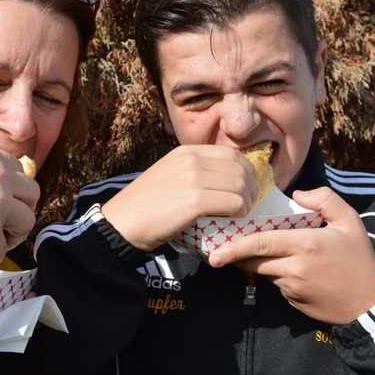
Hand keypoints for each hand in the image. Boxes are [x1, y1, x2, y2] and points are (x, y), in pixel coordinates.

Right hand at [102, 145, 257, 251]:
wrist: (122, 222)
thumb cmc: (145, 205)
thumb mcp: (170, 176)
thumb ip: (195, 172)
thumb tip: (227, 181)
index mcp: (186, 151)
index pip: (232, 154)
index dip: (246, 172)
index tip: (246, 189)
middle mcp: (191, 159)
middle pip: (241, 169)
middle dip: (251, 188)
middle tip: (247, 205)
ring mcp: (193, 178)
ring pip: (241, 186)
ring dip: (246, 203)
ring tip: (238, 215)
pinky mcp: (195, 200)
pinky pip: (234, 203)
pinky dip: (238, 214)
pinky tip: (230, 221)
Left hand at [208, 187, 374, 324]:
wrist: (371, 304)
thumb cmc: (359, 259)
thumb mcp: (350, 221)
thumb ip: (325, 200)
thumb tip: (297, 195)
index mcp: (305, 245)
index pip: (260, 243)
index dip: (234, 246)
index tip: (215, 250)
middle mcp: (295, 268)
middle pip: (253, 261)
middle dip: (234, 257)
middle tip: (217, 252)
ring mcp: (292, 287)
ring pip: (262, 272)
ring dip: (254, 264)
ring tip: (246, 252)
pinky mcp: (293, 301)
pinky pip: (275, 284)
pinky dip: (273, 274)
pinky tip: (281, 267)